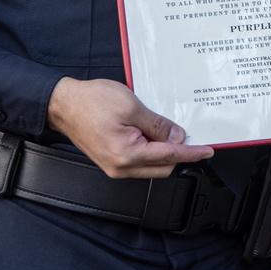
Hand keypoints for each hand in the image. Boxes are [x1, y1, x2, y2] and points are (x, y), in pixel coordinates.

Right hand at [46, 77, 213, 178]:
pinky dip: (150, 149)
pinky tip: (151, 132)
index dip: (192, 153)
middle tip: (184, 131)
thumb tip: (177, 137)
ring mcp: (115, 167)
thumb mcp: (132, 106)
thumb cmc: (90, 101)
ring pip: (151, 165)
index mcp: (127, 155)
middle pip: (163, 167)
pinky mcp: (111, 161)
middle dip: (177, 151)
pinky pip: (139, 161)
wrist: (63, 104)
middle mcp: (121, 167)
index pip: (169, 156)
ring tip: (163, 128)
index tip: (207, 150)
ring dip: (163, 150)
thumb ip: (157, 125)